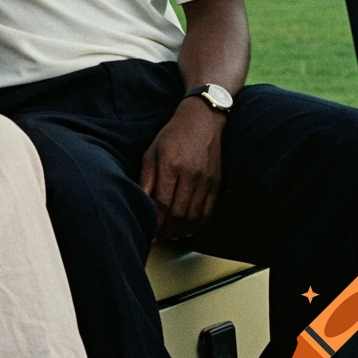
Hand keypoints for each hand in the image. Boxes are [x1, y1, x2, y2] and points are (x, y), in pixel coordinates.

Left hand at [139, 98, 224, 242]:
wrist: (203, 120)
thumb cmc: (173, 135)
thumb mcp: (152, 151)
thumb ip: (146, 177)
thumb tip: (141, 201)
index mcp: (170, 165)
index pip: (161, 202)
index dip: (155, 221)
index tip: (149, 230)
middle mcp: (190, 174)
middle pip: (178, 213)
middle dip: (166, 230)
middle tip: (158, 237)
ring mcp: (206, 180)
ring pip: (193, 216)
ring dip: (181, 231)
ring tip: (170, 235)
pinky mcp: (217, 183)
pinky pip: (208, 212)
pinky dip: (198, 225)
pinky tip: (188, 229)